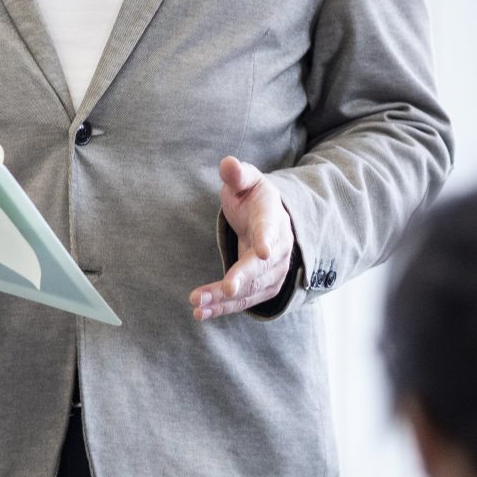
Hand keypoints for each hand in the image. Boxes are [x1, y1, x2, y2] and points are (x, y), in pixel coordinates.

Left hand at [192, 157, 292, 321]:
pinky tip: (200, 313)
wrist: (270, 219)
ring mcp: (273, 272)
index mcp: (273, 218)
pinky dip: (222, 308)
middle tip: (226, 287)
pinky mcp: (262, 288)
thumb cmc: (254, 198)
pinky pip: (243, 301)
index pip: (271, 229)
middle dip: (243, 277)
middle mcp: (279, 249)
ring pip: (250, 289)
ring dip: (224, 298)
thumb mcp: (247, 181)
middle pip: (261, 267)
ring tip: (197, 304)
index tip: (263, 252)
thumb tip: (228, 163)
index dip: (267, 239)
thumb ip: (237, 174)